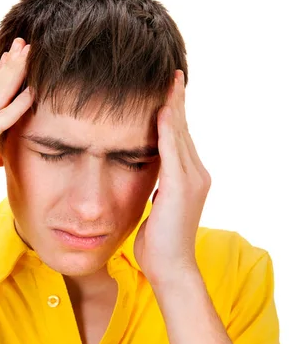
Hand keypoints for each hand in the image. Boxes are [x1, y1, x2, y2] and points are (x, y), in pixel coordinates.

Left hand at [133, 70, 210, 291]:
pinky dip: (166, 130)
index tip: (168, 92)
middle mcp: (196, 174)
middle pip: (183, 131)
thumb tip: (147, 175)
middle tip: (172, 75)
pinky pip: (172, 152)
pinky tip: (161, 111)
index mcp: (188, 178)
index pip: (179, 139)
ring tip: (169, 83)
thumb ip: (157, 188)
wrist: (171, 268)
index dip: (174, 114)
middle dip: (176, 102)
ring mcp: (192, 180)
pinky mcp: (180, 188)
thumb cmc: (159, 243)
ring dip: (173, 108)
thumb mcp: (157, 207)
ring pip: (179, 136)